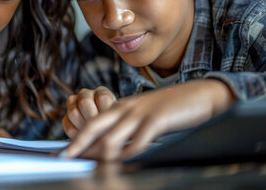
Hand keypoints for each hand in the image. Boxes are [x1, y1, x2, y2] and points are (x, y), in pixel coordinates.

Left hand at [62, 79, 234, 160]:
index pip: (93, 123)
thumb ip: (126, 129)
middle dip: (79, 144)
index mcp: (121, 106)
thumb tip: (110, 150)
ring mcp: (141, 113)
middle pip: (94, 126)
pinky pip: (139, 140)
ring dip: (104, 156)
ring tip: (97, 170)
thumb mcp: (143, 115)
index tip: (65, 152)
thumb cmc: (170, 109)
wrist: (199, 95)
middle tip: (67, 158)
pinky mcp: (157, 119)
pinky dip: (131, 154)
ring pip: (113, 137)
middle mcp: (126, 108)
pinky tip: (127, 163)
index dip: (78, 138)